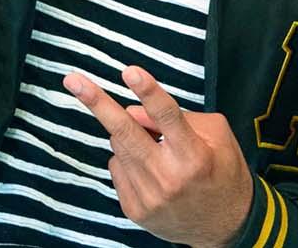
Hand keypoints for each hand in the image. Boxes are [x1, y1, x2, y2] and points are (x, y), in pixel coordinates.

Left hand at [66, 66, 251, 247]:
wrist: (224, 225)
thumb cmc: (224, 173)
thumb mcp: (218, 137)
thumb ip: (183, 117)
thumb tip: (134, 111)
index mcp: (195, 156)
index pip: (168, 116)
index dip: (148, 92)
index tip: (130, 71)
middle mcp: (168, 177)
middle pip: (126, 132)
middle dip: (97, 103)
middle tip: (73, 80)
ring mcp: (148, 196)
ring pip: (119, 147)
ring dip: (128, 134)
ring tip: (153, 142)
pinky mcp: (134, 209)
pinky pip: (117, 169)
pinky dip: (128, 159)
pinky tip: (149, 165)